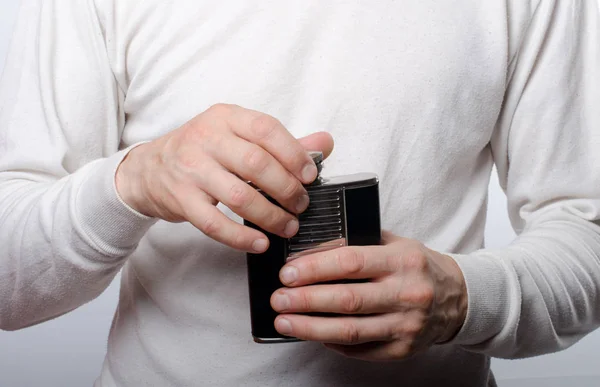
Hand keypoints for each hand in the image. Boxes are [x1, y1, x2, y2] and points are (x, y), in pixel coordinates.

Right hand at [115, 103, 333, 251]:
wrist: (150, 169)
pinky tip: (260, 243)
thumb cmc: (204, 152)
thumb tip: (326, 143)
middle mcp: (206, 139)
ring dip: (271, 216)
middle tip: (302, 205)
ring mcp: (190, 170)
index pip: (266, 129)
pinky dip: (241, 237)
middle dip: (287, 189)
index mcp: (226, 118)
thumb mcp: (237, 136)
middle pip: (256, 164)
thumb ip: (282, 143)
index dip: (293, 154)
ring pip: (238, 196)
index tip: (310, 176)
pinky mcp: (181, 200)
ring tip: (288, 226)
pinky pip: (214, 224)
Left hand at [269, 231, 466, 360]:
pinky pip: (361, 349)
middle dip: (306, 300)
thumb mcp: (396, 243)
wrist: (457, 298)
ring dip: (311, 327)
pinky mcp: (403, 349)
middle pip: (347, 299)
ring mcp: (406, 325)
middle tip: (278, 299)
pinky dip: (333, 343)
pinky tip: (313, 334)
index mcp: (402, 260)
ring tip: (285, 322)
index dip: (315, 268)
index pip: (351, 262)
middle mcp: (407, 293)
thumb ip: (360, 241)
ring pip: (351, 330)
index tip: (287, 273)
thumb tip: (312, 246)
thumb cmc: (417, 266)